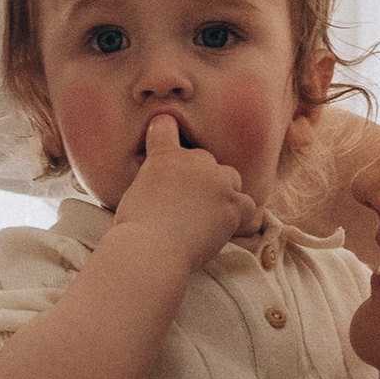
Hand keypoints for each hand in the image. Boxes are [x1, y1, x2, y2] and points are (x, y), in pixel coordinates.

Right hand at [115, 115, 262, 273]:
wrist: (150, 252)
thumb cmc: (134, 232)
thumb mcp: (132, 195)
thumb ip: (150, 180)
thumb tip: (158, 188)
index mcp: (163, 155)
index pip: (165, 126)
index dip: (167, 134)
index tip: (169, 147)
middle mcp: (192, 160)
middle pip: (205, 159)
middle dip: (198, 179)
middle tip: (187, 207)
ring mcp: (215, 181)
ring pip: (230, 177)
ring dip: (223, 192)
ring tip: (208, 216)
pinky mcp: (232, 204)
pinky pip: (247, 205)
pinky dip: (239, 215)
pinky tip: (225, 227)